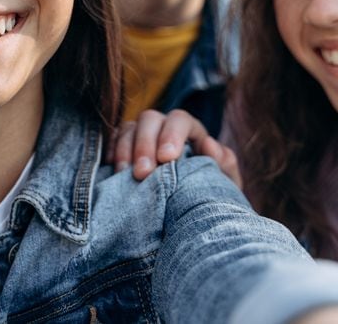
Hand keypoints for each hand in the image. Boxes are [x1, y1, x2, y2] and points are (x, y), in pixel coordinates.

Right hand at [107, 109, 241, 185]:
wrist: (192, 218)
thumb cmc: (210, 196)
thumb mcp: (225, 185)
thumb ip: (224, 165)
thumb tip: (209, 144)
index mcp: (192, 132)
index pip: (180, 119)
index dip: (171, 134)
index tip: (166, 158)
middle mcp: (164, 128)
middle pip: (150, 119)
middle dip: (144, 144)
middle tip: (143, 174)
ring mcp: (142, 136)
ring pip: (128, 129)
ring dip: (125, 151)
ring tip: (125, 176)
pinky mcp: (124, 148)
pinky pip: (112, 140)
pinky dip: (112, 152)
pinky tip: (114, 171)